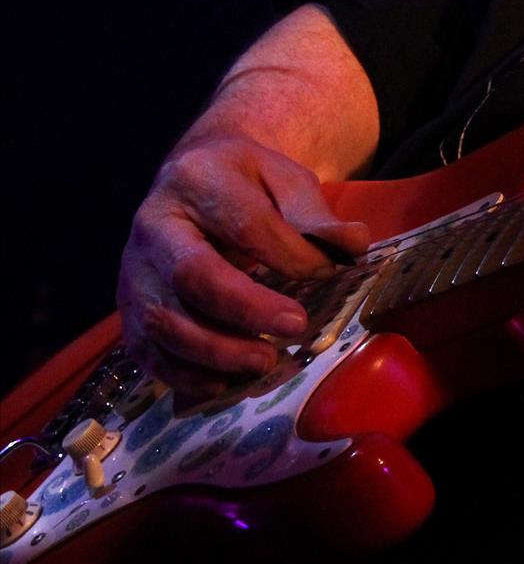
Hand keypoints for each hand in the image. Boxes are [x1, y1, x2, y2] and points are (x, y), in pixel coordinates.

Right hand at [117, 133, 368, 395]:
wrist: (193, 179)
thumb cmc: (247, 183)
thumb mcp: (286, 180)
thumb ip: (315, 215)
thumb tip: (353, 245)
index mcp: (197, 181)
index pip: (244, 225)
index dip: (289, 256)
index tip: (328, 273)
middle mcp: (153, 225)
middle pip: (190, 274)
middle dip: (245, 309)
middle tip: (295, 328)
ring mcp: (133, 269)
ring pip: (162, 319)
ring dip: (215, 351)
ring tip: (265, 362)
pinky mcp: (129, 307)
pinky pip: (144, 348)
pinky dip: (181, 374)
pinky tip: (223, 384)